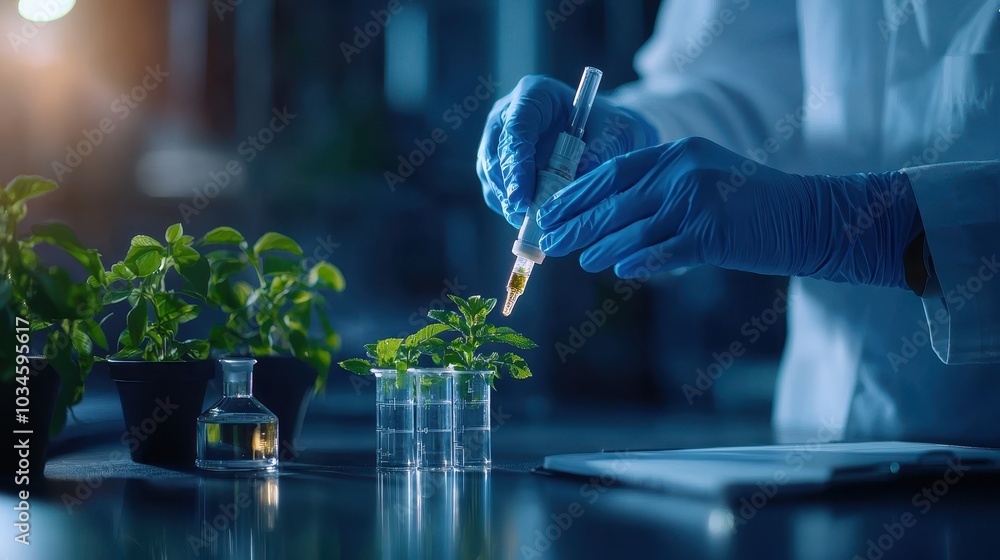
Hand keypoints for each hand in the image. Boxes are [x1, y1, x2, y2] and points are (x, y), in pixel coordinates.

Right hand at [477, 75, 657, 226]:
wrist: (604, 133)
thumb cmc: (609, 126)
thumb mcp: (616, 133)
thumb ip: (600, 153)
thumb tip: (576, 186)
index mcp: (534, 95)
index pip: (516, 128)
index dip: (516, 164)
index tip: (522, 196)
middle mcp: (508, 115)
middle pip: (496, 154)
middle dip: (509, 189)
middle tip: (525, 216)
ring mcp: (498, 141)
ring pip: (492, 176)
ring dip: (509, 202)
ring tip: (531, 223)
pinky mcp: (498, 166)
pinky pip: (496, 190)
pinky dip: (511, 208)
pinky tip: (530, 219)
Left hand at [536, 137, 921, 286]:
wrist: (811, 217)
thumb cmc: (754, 207)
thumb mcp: (705, 183)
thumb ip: (662, 194)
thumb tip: (610, 225)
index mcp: (676, 153)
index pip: (613, 172)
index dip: (578, 193)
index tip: (552, 210)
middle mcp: (682, 169)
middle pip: (615, 200)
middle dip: (577, 221)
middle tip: (549, 238)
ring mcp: (697, 199)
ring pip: (633, 228)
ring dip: (599, 245)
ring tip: (577, 258)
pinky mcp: (712, 232)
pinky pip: (664, 251)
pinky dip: (639, 261)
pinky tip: (618, 270)